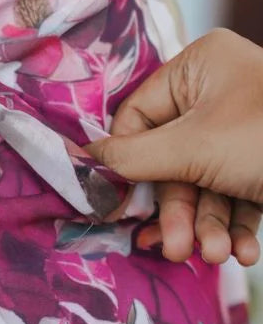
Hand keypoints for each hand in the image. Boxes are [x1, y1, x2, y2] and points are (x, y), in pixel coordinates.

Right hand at [87, 28, 262, 267]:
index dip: (127, 164)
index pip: (138, 117)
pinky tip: (245, 252)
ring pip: (205, 184)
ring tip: (217, 257)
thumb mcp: (193, 148)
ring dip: (209, 226)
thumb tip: (78, 163)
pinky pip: (237, 195)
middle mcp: (219, 93)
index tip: (118, 207)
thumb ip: (131, 159)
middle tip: (174, 249)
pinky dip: (238, 226)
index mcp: (199, 67)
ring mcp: (245, 130)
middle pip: (172, 158)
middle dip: (179, 210)